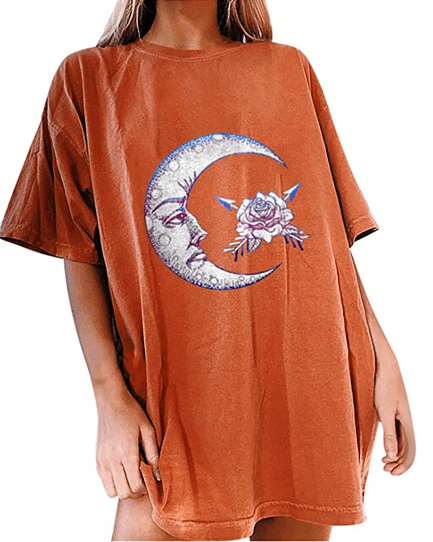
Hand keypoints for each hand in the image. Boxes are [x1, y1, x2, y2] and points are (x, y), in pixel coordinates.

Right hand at [95, 387, 161, 499]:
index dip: (146, 488)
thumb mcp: (148, 430)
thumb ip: (153, 454)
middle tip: (144, 480)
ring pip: (112, 492)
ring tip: (133, 476)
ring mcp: (102, 461)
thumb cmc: (132, 413)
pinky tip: (123, 470)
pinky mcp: (97, 460)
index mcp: (127, 453)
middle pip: (125, 493)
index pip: (136, 486)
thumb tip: (159, 476)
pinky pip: (104, 483)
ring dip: (124, 489)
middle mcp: (112, 460)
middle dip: (137, 491)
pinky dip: (115, 483)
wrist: (111, 402)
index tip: (152, 479)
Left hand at [374, 360, 415, 475]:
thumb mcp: (384, 412)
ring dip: (395, 454)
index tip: (391, 472)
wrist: (384, 367)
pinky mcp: (392, 412)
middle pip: (407, 449)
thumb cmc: (384, 387)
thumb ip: (389, 434)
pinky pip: (396, 433)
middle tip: (384, 469)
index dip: (404, 465)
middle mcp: (406, 422)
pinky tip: (383, 448)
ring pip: (402, 442)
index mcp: (408, 423)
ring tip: (382, 463)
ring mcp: (400, 417)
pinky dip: (392, 444)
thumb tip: (392, 456)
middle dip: (398, 462)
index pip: (411, 451)